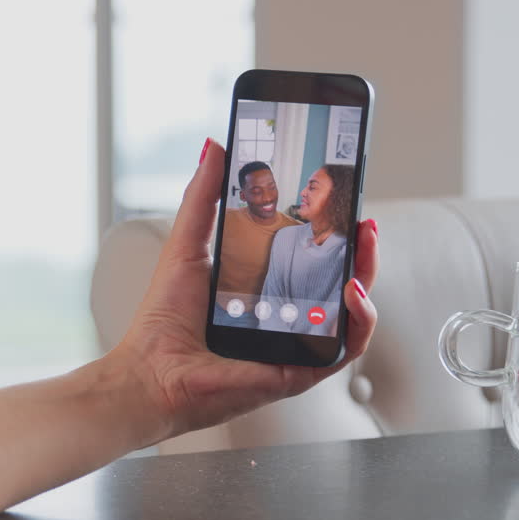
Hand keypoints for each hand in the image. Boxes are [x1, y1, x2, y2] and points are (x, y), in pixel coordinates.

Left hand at [109, 139, 379, 439]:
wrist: (150, 374)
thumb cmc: (163, 321)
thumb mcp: (187, 246)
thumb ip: (203, 197)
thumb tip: (215, 146)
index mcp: (262, 288)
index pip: (311, 256)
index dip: (334, 230)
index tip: (346, 197)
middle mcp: (284, 316)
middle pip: (341, 281)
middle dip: (361, 249)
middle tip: (364, 220)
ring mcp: (295, 345)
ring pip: (353, 313)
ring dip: (368, 277)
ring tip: (365, 246)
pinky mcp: (299, 372)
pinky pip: (344, 350)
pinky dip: (359, 322)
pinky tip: (352, 294)